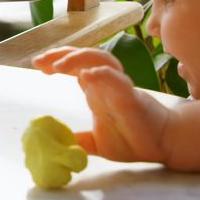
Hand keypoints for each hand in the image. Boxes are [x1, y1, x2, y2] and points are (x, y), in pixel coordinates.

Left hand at [32, 47, 172, 163]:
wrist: (162, 146)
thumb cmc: (131, 140)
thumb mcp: (96, 144)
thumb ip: (78, 141)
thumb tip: (57, 143)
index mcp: (96, 90)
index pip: (75, 65)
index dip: (56, 60)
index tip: (37, 64)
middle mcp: (107, 83)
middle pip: (85, 55)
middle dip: (61, 54)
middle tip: (39, 61)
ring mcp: (120, 87)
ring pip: (102, 59)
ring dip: (78, 58)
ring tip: (58, 66)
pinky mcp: (132, 97)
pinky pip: (118, 79)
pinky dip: (103, 74)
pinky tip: (88, 75)